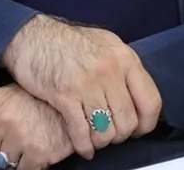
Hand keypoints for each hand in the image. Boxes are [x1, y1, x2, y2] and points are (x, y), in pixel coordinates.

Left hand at [0, 85, 71, 169]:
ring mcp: (20, 137)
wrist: (71, 99)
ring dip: (7, 163)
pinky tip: (31, 155)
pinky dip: (25, 168)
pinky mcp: (38, 153)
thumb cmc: (33, 98)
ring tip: (17, 151)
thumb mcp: (2, 97)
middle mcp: (2, 119)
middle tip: (0, 150)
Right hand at [1, 16, 162, 158]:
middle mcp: (110, 71)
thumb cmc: (68, 41)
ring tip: (97, 139)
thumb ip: (124, 67)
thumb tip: (137, 93)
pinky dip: (84, 146)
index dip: (146, 123)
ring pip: (106, 130)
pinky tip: (83, 147)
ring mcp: (87, 83)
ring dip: (102, 141)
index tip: (139, 130)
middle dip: (121, 135)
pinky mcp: (64, 95)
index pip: (150, 101)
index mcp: (125, 58)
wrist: (33, 36)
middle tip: (112, 135)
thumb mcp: (106, 44)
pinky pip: (81, 132)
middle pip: (128, 120)